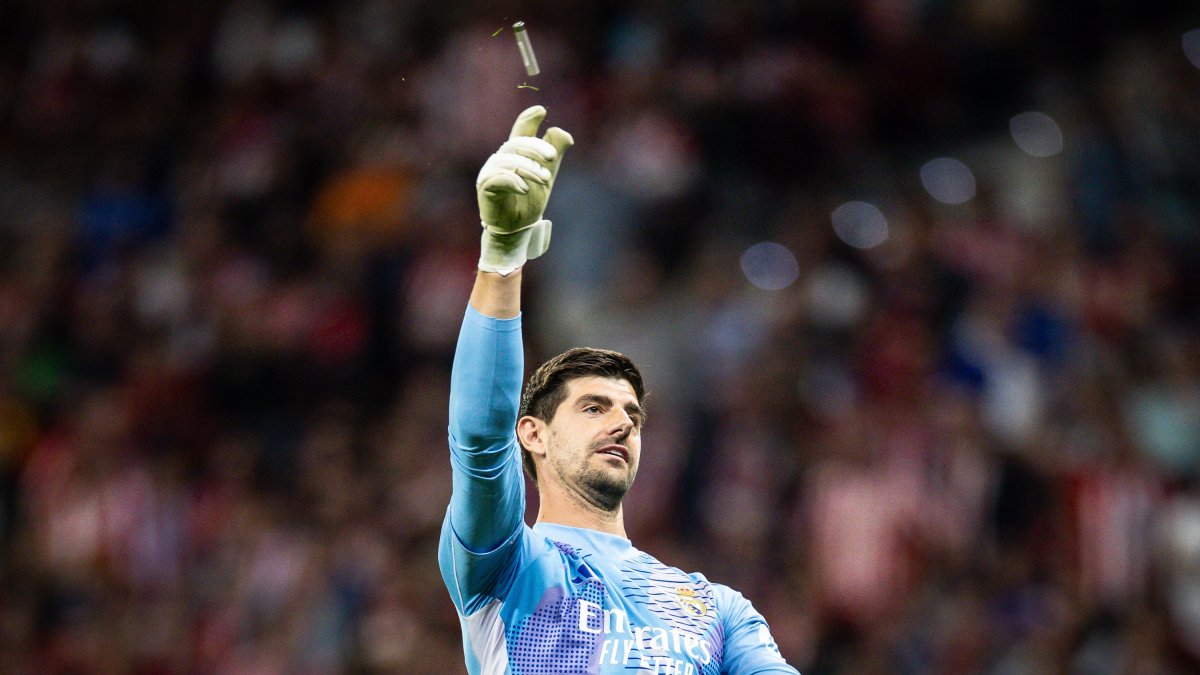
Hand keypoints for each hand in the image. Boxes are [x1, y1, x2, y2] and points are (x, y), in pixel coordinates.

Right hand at [476, 105, 572, 274]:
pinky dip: (512, 180)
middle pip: (516, 144)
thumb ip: (554, 155)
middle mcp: (500, 160)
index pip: (520, 132)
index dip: (528, 119)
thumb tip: (564, 133)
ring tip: (544, 179)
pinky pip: (497, 178)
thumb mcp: (547, 177)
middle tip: (553, 157)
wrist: (517, 230)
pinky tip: (525, 188)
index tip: (541, 110)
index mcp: (515, 155)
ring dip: (528, 167)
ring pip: (508, 161)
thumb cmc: (529, 203)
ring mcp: (491, 173)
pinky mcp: (485, 188)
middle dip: (535, 147)